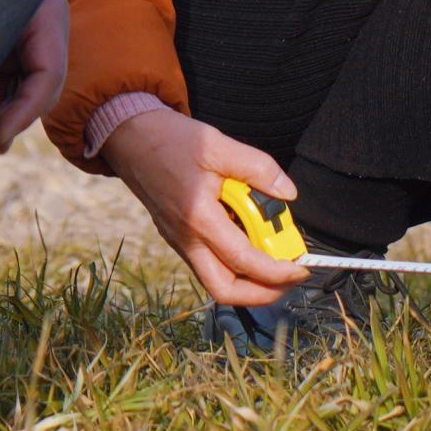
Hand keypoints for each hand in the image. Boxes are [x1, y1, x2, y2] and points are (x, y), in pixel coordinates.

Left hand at [0, 0, 72, 151]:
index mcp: (46, 16)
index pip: (48, 74)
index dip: (25, 111)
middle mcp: (46, 32)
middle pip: (41, 89)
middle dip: (10, 120)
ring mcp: (33, 40)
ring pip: (27, 91)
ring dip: (4, 120)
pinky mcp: (16, 46)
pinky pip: (15, 84)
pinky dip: (2, 108)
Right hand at [94, 104, 309, 305]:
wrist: (130, 137)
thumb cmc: (170, 140)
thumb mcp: (218, 145)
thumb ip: (257, 168)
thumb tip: (288, 193)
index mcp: (198, 217)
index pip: (243, 260)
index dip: (276, 271)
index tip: (300, 268)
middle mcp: (185, 238)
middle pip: (224, 289)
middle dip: (261, 293)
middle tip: (288, 277)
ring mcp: (178, 240)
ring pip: (215, 279)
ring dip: (247, 279)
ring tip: (274, 258)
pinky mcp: (176, 236)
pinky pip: (207, 262)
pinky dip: (232, 261)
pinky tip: (248, 239)